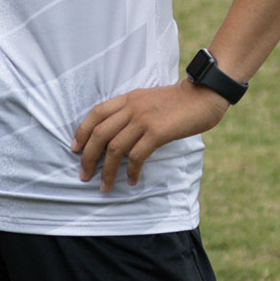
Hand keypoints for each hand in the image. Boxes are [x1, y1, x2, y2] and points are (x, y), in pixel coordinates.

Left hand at [72, 81, 228, 191]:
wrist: (204, 94)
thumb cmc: (179, 101)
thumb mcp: (148, 99)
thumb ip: (132, 111)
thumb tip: (119, 132)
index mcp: (127, 99)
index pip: (95, 114)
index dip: (81, 132)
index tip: (75, 149)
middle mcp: (131, 108)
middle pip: (99, 133)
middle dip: (88, 157)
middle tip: (83, 175)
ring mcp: (143, 120)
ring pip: (114, 147)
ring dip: (107, 170)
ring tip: (104, 186)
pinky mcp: (158, 132)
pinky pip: (137, 155)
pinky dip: (131, 170)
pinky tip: (131, 181)